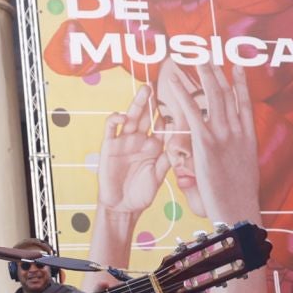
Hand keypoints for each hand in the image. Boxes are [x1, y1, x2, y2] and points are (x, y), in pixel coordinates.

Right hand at [97, 84, 169, 219]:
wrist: (122, 208)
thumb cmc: (141, 194)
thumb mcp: (159, 175)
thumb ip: (167, 159)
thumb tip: (182, 141)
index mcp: (154, 146)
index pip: (163, 125)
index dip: (171, 113)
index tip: (182, 99)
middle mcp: (139, 140)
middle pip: (147, 115)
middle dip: (153, 100)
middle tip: (161, 83)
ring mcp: (124, 141)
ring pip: (131, 116)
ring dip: (138, 103)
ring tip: (147, 90)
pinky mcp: (109, 146)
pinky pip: (111, 128)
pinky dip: (115, 119)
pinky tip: (123, 116)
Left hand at [158, 60, 259, 225]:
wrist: (239, 208)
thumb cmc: (240, 197)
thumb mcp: (246, 170)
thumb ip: (240, 154)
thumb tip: (238, 152)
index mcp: (249, 137)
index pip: (245, 103)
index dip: (241, 82)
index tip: (237, 66)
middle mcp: (237, 130)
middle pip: (227, 94)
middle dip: (218, 72)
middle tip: (210, 54)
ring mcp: (223, 134)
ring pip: (213, 96)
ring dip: (204, 74)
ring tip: (196, 57)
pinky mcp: (206, 142)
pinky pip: (192, 113)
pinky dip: (183, 94)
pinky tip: (174, 81)